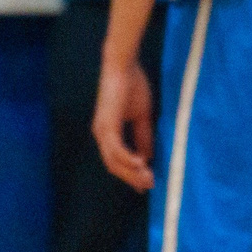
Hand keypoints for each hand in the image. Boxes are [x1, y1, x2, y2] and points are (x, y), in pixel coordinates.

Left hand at [92, 50, 153, 189]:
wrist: (123, 66)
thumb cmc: (132, 86)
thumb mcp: (142, 116)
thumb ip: (143, 136)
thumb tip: (147, 157)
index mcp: (108, 133)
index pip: (116, 161)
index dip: (130, 175)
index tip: (145, 185)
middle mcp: (102, 134)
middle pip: (114, 166)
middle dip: (132, 178)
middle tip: (150, 186)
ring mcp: (102, 130)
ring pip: (114, 162)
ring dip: (131, 173)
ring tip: (148, 179)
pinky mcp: (107, 125)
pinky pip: (116, 150)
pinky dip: (128, 159)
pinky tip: (142, 164)